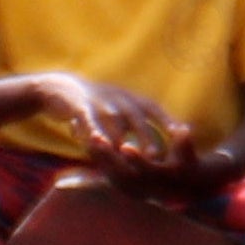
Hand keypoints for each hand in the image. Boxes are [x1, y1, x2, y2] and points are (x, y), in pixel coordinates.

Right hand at [42, 75, 188, 178]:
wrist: (62, 88)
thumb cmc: (98, 105)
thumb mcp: (121, 109)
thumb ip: (140, 124)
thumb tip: (163, 145)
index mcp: (131, 100)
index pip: (154, 110)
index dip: (168, 121)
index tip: (183, 135)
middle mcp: (119, 99)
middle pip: (136, 118)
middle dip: (146, 136)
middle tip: (155, 156)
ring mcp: (100, 101)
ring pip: (112, 122)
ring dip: (119, 138)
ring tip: (125, 155)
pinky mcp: (80, 106)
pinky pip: (88, 119)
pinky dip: (92, 129)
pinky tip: (95, 142)